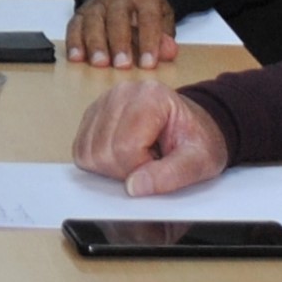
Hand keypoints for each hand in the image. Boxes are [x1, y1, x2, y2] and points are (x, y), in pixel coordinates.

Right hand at [67, 0, 177, 68]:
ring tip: (100, 63)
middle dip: (119, 43)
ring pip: (93, 22)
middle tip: (122, 65)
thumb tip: (168, 52)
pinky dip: (74, 43)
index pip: (147, 18)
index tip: (148, 63)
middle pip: (117, 19)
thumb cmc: (143, 9)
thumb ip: (165, 37)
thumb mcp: (162, 17)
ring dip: (95, 44)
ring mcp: (97, 5)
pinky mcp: (80, 14)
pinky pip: (74, 27)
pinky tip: (77, 58)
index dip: (149, 41)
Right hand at [72, 79, 231, 197]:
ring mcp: (103, 102)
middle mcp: (121, 94)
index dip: (141, 169)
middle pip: (103, 151)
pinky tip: (123, 155)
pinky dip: (99, 162)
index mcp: (151, 97)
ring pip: (87, 153)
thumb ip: (172, 175)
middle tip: (150, 163)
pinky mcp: (92, 115)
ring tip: (138, 157)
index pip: (125, 147)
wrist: (194, 126)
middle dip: (125, 170)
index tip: (160, 166)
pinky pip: (80, 149)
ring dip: (111, 167)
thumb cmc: (197, 139)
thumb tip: (135, 187)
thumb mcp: (200, 161)